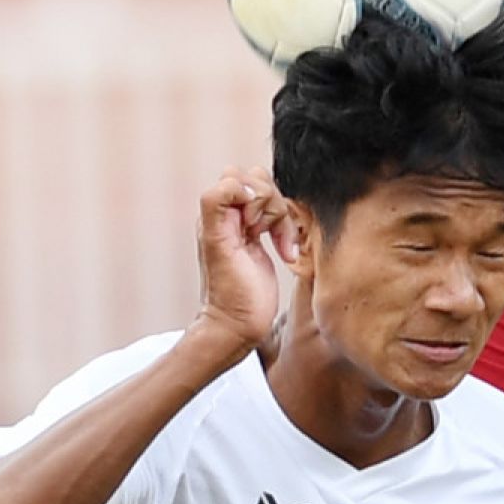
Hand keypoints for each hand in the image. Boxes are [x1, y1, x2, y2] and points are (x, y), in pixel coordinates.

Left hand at [194, 166, 297, 350]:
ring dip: (282, 221)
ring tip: (278, 246)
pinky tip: (286, 252)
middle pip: (259, 183)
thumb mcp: (217, 244)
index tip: (251, 226)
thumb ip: (217, 204)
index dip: (252, 196)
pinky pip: (281, 217)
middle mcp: (230, 217)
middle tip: (260, 234)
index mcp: (215, 213)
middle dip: (269, 206)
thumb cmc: (229, 293)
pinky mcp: (263, 240)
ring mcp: (247, 228)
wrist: (239, 326)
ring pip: (274, 198)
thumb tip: (240, 184)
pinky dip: (288, 232)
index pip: (237, 177)